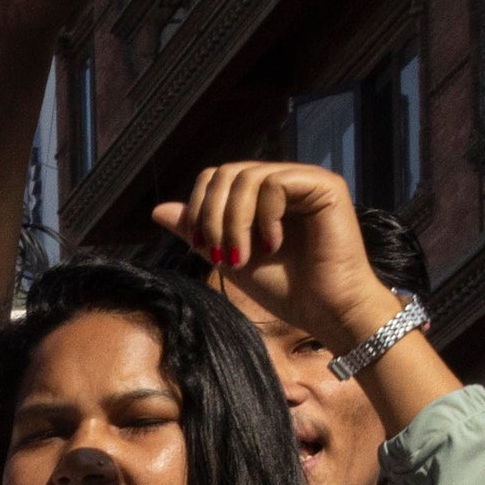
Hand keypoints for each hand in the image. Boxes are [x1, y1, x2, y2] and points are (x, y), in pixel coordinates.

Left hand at [149, 160, 390, 362]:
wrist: (324, 311)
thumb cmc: (284, 289)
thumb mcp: (228, 258)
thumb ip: (199, 232)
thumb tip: (158, 209)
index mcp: (260, 195)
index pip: (215, 178)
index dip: (199, 208)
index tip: (201, 247)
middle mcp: (283, 181)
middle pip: (226, 173)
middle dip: (213, 216)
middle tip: (220, 255)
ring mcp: (305, 180)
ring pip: (247, 176)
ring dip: (234, 222)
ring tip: (243, 257)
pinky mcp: (325, 186)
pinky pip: (275, 183)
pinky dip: (264, 217)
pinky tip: (274, 245)